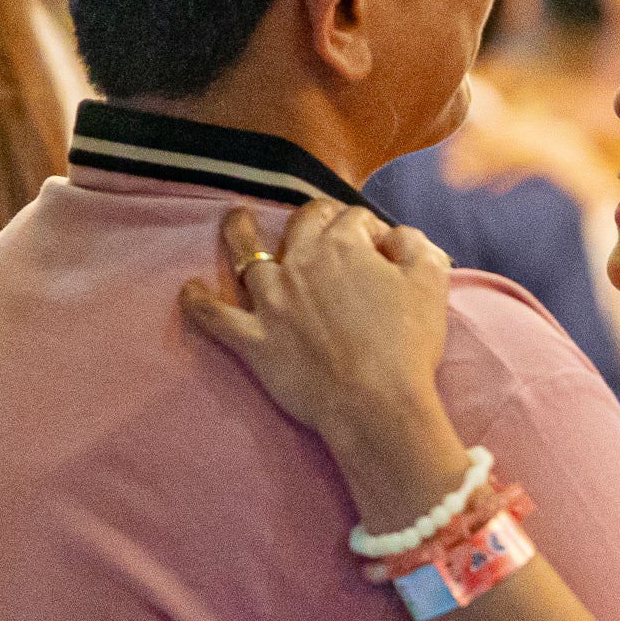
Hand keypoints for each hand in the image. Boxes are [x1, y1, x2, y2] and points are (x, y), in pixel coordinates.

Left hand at [180, 202, 454, 442]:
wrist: (375, 404)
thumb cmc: (407, 345)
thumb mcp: (430, 284)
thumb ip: (416, 246)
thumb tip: (396, 236)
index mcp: (342, 246)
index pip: (353, 218)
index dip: (370, 228)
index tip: (382, 246)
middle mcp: (300, 263)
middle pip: (303, 223)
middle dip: (315, 216)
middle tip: (324, 224)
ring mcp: (271, 300)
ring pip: (247, 255)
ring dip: (241, 232)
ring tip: (236, 219)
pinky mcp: (254, 339)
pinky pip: (215, 317)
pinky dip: (198, 302)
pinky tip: (189, 290)